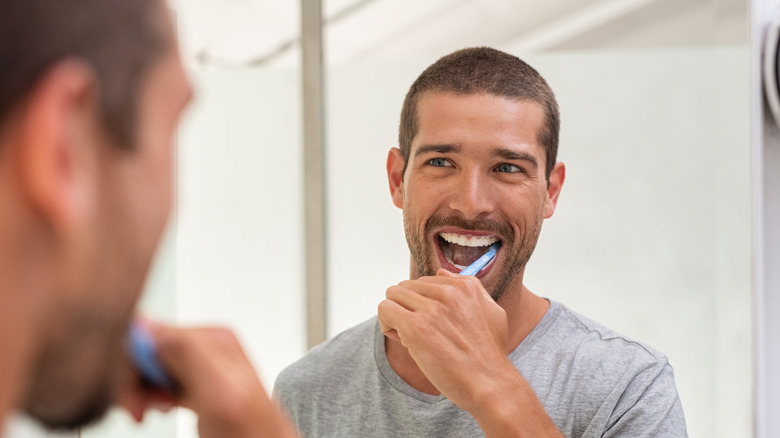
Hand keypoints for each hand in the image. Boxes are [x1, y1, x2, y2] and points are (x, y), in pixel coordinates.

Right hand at [119, 323, 296, 437]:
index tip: (130, 392)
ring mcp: (203, 368)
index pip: (151, 332)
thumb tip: (148, 325)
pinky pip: (161, 382)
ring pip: (151, 368)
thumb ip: (188, 351)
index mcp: (213, 338)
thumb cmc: (252, 432)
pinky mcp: (198, 387)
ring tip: (147, 411)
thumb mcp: (220, 387)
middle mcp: (208, 348)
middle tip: (138, 409)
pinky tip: (161, 409)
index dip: (132, 362)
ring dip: (141, 391)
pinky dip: (152, 397)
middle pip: (148, 350)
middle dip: (135, 380)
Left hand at [377, 269, 511, 411]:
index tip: (433, 324)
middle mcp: (448, 292)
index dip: (423, 304)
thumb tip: (441, 272)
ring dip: (396, 316)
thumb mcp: (492, 312)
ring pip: (392, 295)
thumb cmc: (489, 355)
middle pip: (406, 287)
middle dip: (407, 308)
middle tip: (420, 333)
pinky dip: (387, 325)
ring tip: (411, 337)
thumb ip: (469, 288)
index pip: (425, 282)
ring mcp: (431, 309)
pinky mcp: (416, 327)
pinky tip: (403, 341)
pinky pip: (385, 310)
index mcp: (465, 286)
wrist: (490, 384)